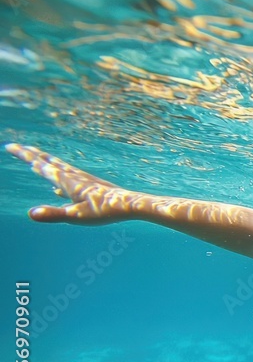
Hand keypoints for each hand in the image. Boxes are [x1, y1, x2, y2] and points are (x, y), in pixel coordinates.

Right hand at [6, 143, 135, 224]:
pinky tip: (58, 189)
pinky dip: (60, 180)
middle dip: (32, 155)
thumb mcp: (77, 216)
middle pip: (49, 162)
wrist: (132, 205)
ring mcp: (84, 181)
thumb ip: (54, 214)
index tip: (10, 145)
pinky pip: (71, 181)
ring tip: (37, 161)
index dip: (25, 156)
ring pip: (60, 169)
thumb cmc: (105, 211)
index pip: (41, 166)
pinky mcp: (92, 187)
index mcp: (68, 182)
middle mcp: (75, 177)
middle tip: (18, 146)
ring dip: (46, 164)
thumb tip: (31, 213)